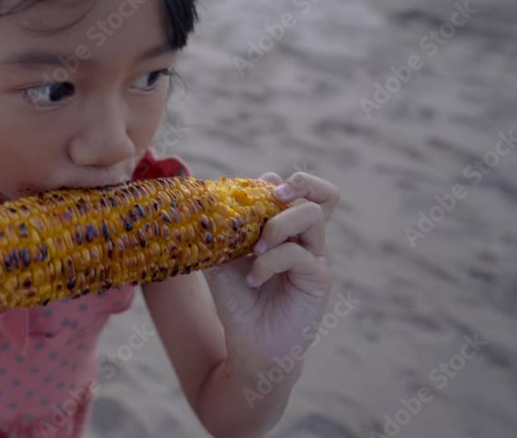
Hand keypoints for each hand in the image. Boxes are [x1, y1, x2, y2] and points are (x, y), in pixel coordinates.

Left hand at [203, 171, 338, 380]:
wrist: (248, 343)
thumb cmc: (237, 301)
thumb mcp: (220, 259)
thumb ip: (220, 231)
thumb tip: (203, 201)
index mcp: (285, 230)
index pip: (297, 190)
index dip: (275, 183)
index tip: (246, 193)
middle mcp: (304, 240)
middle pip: (324, 195)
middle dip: (300, 183)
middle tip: (272, 194)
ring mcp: (315, 257)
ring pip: (312, 216)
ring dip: (277, 225)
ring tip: (255, 248)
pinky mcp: (319, 278)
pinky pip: (298, 254)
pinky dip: (269, 262)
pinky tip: (253, 279)